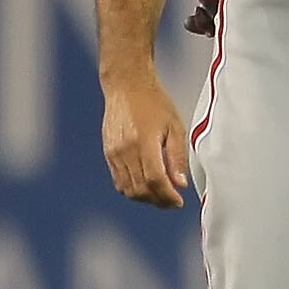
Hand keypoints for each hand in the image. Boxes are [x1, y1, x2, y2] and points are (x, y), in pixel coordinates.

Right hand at [102, 71, 189, 207]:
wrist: (126, 87)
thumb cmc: (154, 103)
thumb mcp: (175, 126)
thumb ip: (177, 157)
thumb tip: (180, 184)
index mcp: (144, 142)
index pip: (154, 180)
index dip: (167, 196)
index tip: (178, 202)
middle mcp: (125, 150)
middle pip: (140, 189)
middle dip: (158, 200)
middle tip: (172, 201)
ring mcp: (114, 153)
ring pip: (128, 189)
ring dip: (145, 198)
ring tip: (161, 195)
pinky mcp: (108, 153)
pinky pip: (118, 180)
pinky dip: (132, 189)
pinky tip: (146, 186)